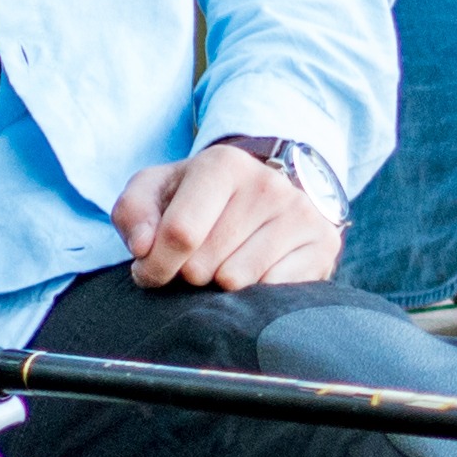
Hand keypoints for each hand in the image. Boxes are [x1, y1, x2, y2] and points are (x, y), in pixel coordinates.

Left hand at [115, 142, 339, 290]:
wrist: (268, 192)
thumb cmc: (201, 198)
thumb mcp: (158, 191)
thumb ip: (133, 212)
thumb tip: (144, 247)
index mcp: (223, 164)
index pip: (179, 234)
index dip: (155, 265)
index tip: (150, 271)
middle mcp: (267, 184)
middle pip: (204, 264)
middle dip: (188, 274)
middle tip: (195, 259)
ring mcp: (299, 214)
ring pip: (236, 282)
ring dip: (220, 284)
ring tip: (224, 262)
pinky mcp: (323, 244)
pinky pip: (272, 291)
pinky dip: (255, 290)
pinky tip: (254, 269)